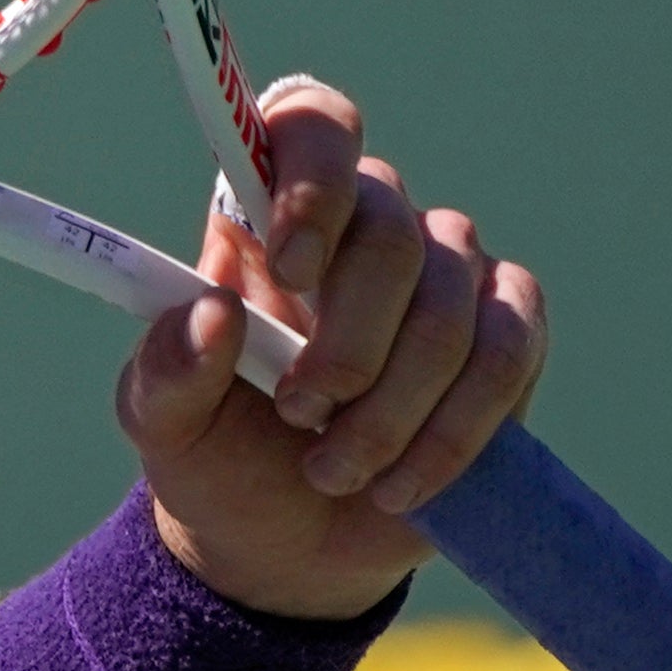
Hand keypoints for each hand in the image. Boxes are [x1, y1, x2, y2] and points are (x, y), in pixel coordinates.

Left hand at [124, 74, 547, 620]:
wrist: (284, 546)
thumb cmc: (218, 460)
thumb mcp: (163, 425)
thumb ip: (167, 369)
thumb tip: (210, 314)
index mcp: (268, 223)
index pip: (310, 124)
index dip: (316, 172)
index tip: (289, 264)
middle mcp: (364, 228)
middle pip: (390, 229)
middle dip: (347, 341)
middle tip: (298, 411)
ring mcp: (444, 273)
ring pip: (449, 302)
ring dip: (391, 404)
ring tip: (332, 469)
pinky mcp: (507, 331)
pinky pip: (508, 351)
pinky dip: (453, 427)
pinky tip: (397, 483)